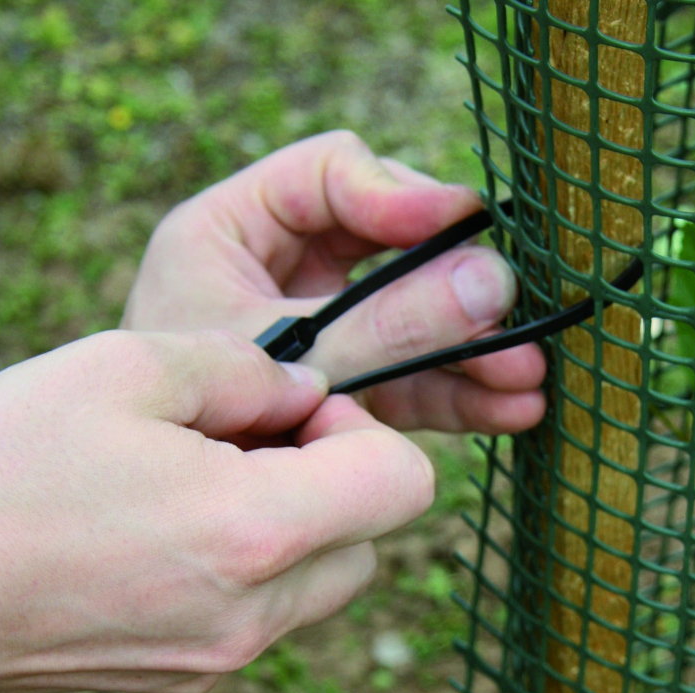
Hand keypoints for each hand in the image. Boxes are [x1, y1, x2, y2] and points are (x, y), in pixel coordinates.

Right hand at [0, 329, 433, 692]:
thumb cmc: (1, 463)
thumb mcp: (125, 368)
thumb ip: (247, 369)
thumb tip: (308, 387)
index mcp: (257, 531)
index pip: (405, 483)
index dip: (364, 429)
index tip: (295, 411)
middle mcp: (256, 612)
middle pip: (373, 538)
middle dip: (335, 480)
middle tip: (247, 444)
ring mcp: (223, 657)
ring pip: (327, 580)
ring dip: (298, 526)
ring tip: (205, 486)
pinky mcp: (189, 677)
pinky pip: (269, 615)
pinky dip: (254, 569)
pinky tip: (172, 532)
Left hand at [123, 131, 545, 433]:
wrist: (167, 516)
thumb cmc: (187, 422)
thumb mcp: (283, 356)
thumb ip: (378, 325)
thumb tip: (492, 283)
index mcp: (237, 230)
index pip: (334, 175)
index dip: (401, 193)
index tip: (460, 222)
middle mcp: (289, 273)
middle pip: (395, 250)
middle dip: (456, 290)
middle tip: (509, 312)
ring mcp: (328, 332)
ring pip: (416, 321)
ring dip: (474, 351)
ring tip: (527, 377)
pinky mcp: (354, 387)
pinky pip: (414, 380)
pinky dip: (460, 396)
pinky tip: (512, 409)